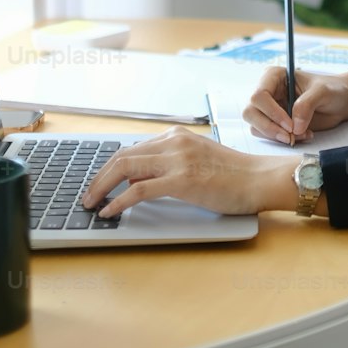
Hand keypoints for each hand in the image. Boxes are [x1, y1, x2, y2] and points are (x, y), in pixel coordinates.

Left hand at [81, 126, 293, 218]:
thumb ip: (170, 164)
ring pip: (124, 168)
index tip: (98, 182)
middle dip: (98, 177)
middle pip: (122, 156)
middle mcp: (174, 143)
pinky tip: (110, 211)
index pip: (132, 148)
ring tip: (92, 203)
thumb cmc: (235, 175)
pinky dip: (118, 201)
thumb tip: (138, 178)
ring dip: (102, 187)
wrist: (260, 179)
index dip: (109, 167)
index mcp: (177, 136)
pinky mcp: (182, 180)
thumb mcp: (198, 160)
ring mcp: (178, 160)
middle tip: (87, 195)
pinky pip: (138, 190)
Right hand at [242, 66, 347, 146]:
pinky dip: (283, 139)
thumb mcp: (324, 91)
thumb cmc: (332, 89)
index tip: (291, 125)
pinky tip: (302, 135)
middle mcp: (266, 91)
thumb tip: (294, 126)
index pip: (258, 95)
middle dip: (270, 128)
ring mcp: (268, 108)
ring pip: (256, 127)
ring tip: (303, 134)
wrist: (339, 103)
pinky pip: (267, 136)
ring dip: (278, 136)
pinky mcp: (273, 123)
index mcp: (273, 76)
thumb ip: (308, 104)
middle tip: (291, 136)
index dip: (272, 112)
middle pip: (250, 112)